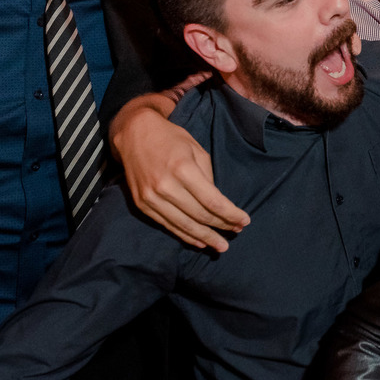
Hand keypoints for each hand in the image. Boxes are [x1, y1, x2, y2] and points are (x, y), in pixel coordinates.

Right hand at [110, 93, 248, 251]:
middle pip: (200, 215)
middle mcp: (165, 186)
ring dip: (205, 237)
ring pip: (183, 225)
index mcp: (183, 169)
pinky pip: (167, 225)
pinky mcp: (142, 204)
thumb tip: (219, 204)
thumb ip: (208, 178)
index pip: (213, 201)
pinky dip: (184, 235)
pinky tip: (199, 241)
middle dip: (221, 226)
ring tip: (221, 245)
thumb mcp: (197, 150)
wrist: (134, 135)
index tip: (244, 221)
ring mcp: (151, 197)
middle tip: (237, 232)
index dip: (230, 214)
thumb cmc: (172, 139)